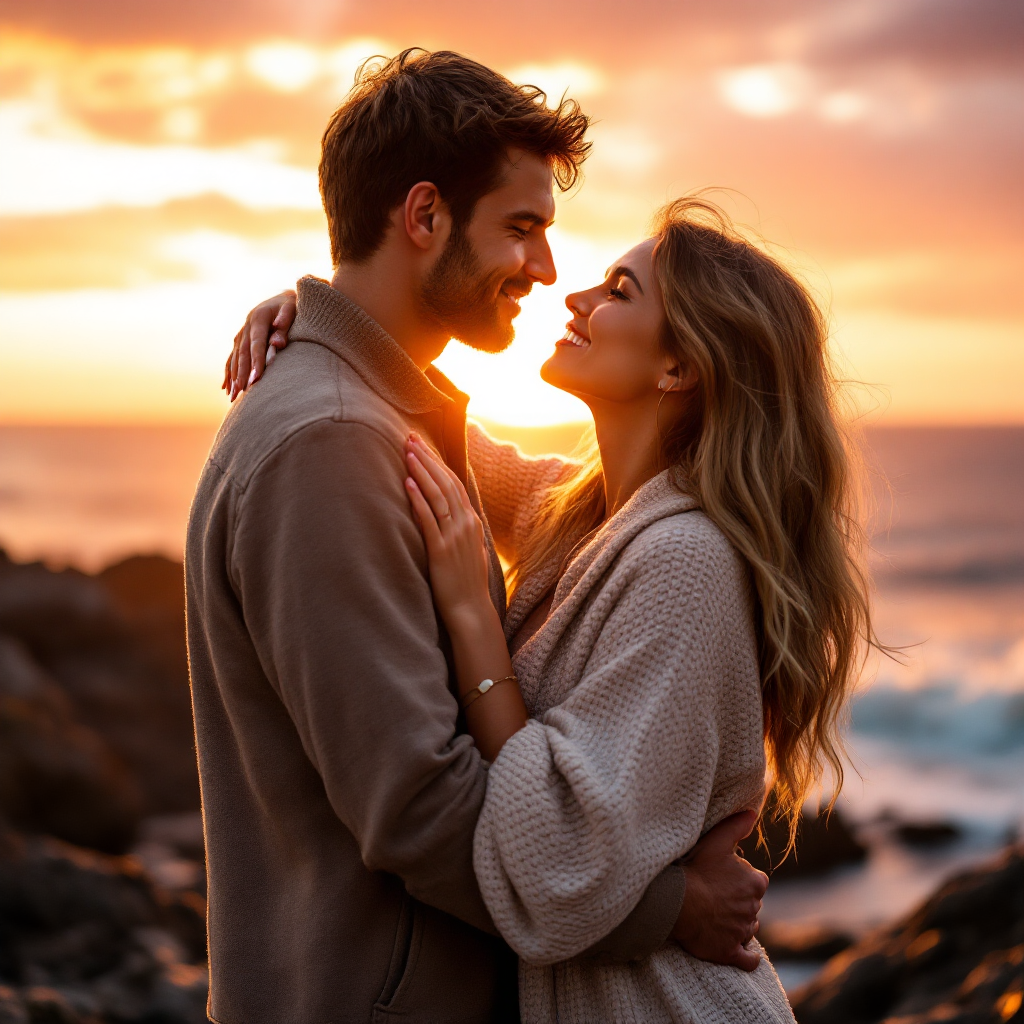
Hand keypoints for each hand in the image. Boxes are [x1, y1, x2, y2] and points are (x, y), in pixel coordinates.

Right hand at [223, 290, 296, 400]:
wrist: (285, 297)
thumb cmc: (293, 305)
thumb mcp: (292, 309)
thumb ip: (285, 323)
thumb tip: (278, 343)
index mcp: (258, 318)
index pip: (256, 344)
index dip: (256, 362)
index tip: (256, 379)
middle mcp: (246, 325)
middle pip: (242, 353)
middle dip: (241, 374)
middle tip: (241, 393)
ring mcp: (242, 332)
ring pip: (235, 357)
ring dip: (233, 377)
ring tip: (232, 396)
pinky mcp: (241, 338)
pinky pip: (232, 357)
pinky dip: (229, 372)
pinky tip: (226, 387)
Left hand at [404, 435, 491, 626]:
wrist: (470, 611)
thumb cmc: (465, 583)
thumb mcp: (467, 550)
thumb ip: (458, 529)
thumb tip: (444, 514)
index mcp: (472, 522)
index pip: (454, 483)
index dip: (438, 462)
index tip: (423, 445)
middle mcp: (465, 524)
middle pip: (446, 482)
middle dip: (428, 458)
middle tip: (411, 438)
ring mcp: (454, 536)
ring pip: (438, 495)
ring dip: (422, 471)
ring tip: (408, 452)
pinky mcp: (441, 550)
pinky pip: (429, 519)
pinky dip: (419, 499)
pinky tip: (408, 483)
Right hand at [671, 810, 768, 971]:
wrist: (678, 902)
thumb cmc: (697, 870)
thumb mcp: (717, 841)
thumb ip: (737, 826)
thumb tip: (753, 813)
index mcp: (756, 883)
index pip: (756, 882)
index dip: (741, 879)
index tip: (724, 878)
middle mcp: (754, 908)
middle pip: (751, 905)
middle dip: (738, 902)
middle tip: (716, 896)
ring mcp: (742, 932)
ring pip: (747, 928)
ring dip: (738, 925)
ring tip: (717, 918)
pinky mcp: (730, 952)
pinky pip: (747, 959)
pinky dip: (747, 957)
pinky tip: (743, 953)